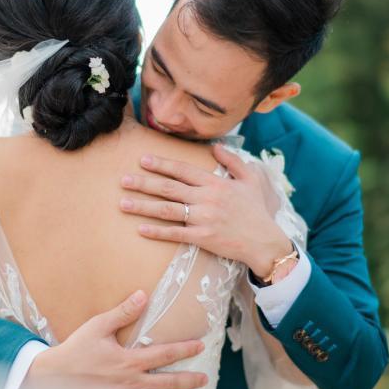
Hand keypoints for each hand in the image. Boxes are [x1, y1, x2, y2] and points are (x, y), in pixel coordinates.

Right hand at [16, 290, 207, 388]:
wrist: (53, 380)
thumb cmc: (75, 351)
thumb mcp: (97, 327)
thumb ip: (122, 312)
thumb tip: (143, 295)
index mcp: (129, 360)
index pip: (165, 355)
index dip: (185, 350)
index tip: (201, 346)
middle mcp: (131, 383)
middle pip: (169, 383)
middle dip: (189, 381)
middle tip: (205, 379)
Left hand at [120, 144, 292, 278]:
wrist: (265, 242)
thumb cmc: (257, 211)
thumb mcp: (251, 180)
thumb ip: (233, 161)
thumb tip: (216, 146)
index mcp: (216, 183)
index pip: (183, 170)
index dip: (162, 164)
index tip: (143, 159)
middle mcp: (206, 198)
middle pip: (169, 188)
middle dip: (144, 183)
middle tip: (123, 179)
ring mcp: (203, 218)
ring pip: (167, 210)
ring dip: (143, 206)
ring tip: (123, 203)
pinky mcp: (202, 237)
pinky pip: (175, 234)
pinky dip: (157, 232)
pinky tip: (140, 229)